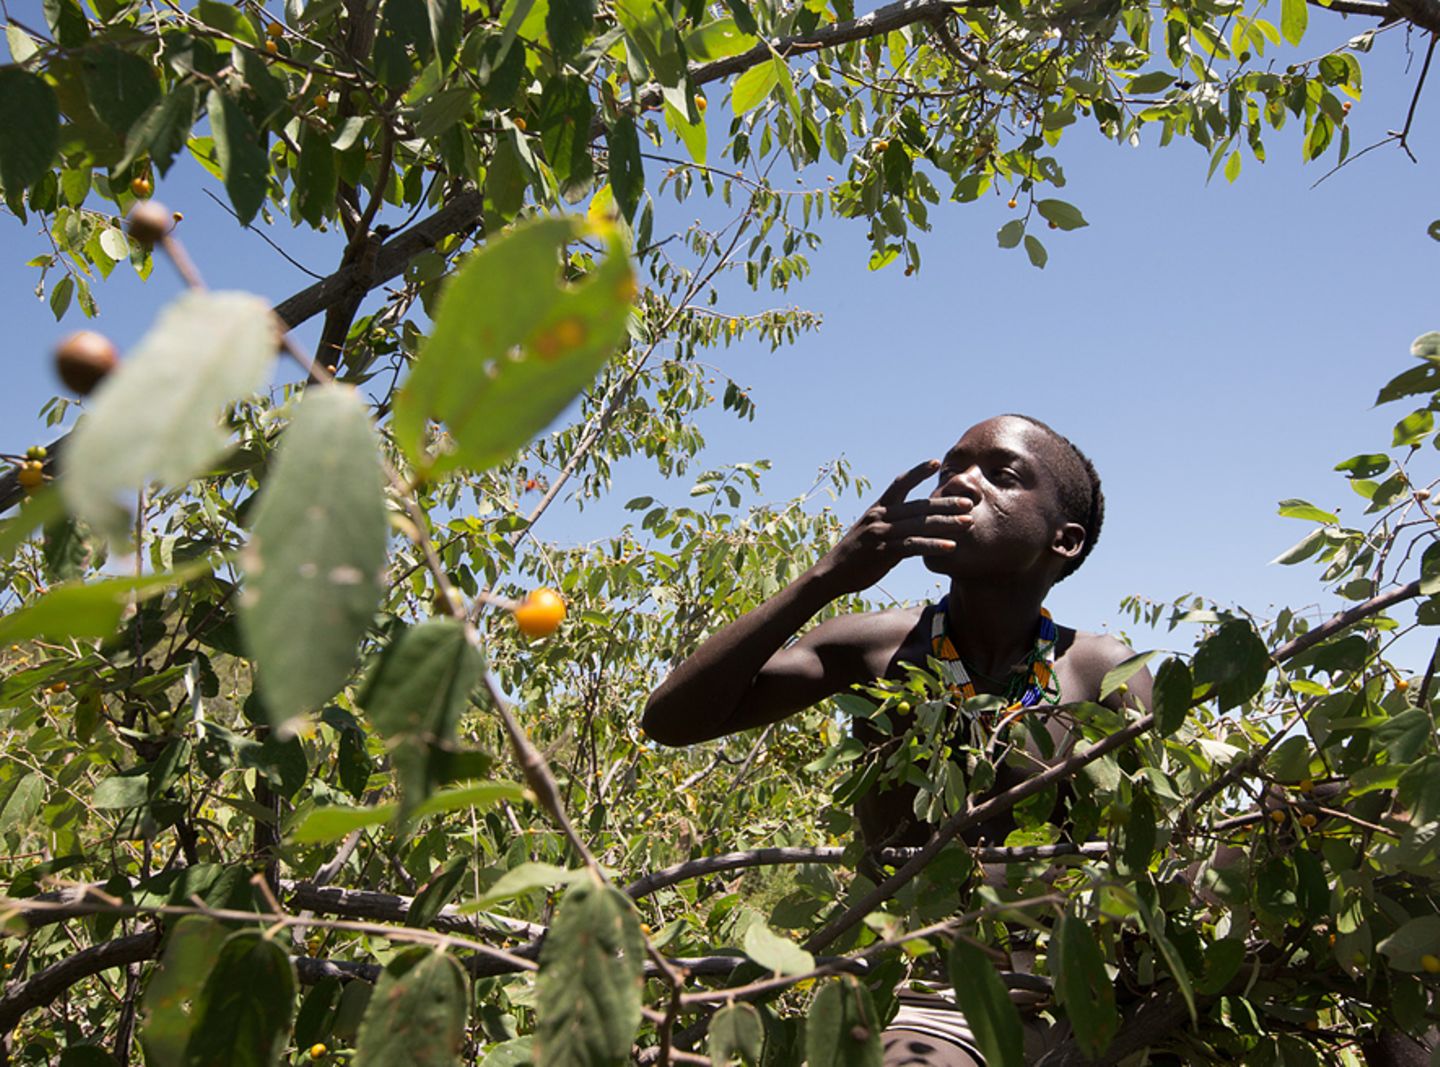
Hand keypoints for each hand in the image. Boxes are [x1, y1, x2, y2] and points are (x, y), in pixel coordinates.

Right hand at [812, 459, 972, 595]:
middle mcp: (879, 516)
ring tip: (968, 523)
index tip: (936, 462)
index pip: (899, 483)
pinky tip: (951, 547)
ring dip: (947, 524)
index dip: (917, 472)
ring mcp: (880, 533)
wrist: (832, 573)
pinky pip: (913, 546)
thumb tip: (917, 526)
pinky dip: (933, 546)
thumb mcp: (872, 532)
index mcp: (877, 508)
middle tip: (969, 502)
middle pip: (918, 506)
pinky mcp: (883, 552)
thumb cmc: (856, 555)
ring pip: (919, 525)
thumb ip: (894, 525)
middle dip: (946, 503)